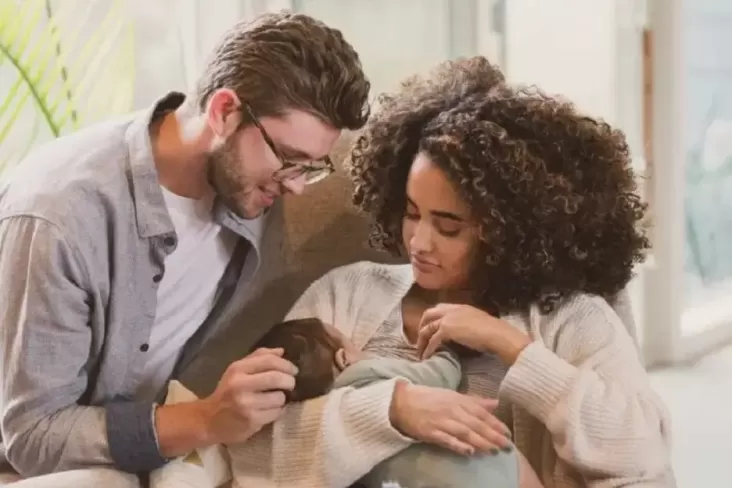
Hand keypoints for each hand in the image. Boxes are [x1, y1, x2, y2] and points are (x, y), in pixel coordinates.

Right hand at [200, 347, 297, 444]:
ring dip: (283, 399)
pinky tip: (270, 410)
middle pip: (276, 378)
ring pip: (279, 398)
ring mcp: (246, 404)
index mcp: (238, 369)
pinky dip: (278, 411)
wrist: (209, 420)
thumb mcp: (238, 370)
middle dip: (289, 381)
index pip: (269, 361)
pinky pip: (276, 413)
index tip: (294, 370)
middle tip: (291, 384)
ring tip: (276, 399)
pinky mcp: (251, 421)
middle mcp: (240, 385)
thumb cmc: (228, 392)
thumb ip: (259, 358)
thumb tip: (281, 351)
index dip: (286, 364)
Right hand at [389, 380, 511, 455]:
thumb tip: (496, 403)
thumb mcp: (452, 396)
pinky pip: (446, 440)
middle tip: (508, 447)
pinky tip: (469, 452)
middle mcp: (452, 410)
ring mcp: (441, 421)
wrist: (401, 402)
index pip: (481, 413)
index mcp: (458, 400)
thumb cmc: (428, 398)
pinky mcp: (430, 432)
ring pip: (464, 432)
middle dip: (493, 436)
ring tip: (493, 451)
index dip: (495, 424)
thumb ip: (475, 401)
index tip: (508, 433)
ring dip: (480, 442)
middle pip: (476, 424)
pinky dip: (458, 446)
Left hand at [417, 303, 530, 364]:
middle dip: (421, 327)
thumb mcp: (477, 322)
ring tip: (420, 353)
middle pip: (428, 315)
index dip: (431, 318)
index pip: (439, 308)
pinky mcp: (446, 329)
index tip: (429, 328)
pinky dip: (428, 349)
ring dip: (421, 341)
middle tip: (419, 340)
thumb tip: (461, 333)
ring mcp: (447, 318)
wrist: (497, 334)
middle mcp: (451, 309)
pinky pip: (432, 340)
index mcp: (459, 306)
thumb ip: (466, 323)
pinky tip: (427, 357)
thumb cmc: (493, 331)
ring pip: (427, 328)